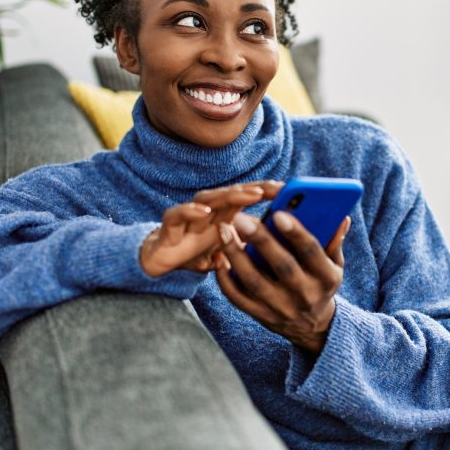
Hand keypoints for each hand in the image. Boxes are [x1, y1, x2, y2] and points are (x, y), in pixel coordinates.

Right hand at [139, 181, 283, 276]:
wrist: (160, 261)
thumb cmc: (196, 252)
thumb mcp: (228, 252)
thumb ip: (247, 246)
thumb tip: (277, 249)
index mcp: (222, 215)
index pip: (246, 198)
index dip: (266, 191)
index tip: (289, 190)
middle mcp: (207, 211)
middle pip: (232, 194)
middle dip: (254, 189)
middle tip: (276, 188)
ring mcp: (188, 217)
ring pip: (208, 198)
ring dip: (229, 195)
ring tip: (250, 194)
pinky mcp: (168, 227)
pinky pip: (177, 215)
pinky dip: (189, 211)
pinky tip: (203, 211)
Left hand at [215, 210, 350, 354]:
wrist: (313, 327)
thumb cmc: (321, 284)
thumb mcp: (335, 265)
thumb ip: (334, 241)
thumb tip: (340, 216)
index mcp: (326, 278)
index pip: (312, 252)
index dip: (296, 233)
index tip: (278, 213)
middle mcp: (304, 295)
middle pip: (281, 266)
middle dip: (261, 240)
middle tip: (241, 217)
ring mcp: (280, 308)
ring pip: (254, 281)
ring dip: (236, 255)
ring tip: (223, 231)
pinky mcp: (261, 315)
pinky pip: (238, 298)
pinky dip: (225, 279)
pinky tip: (217, 258)